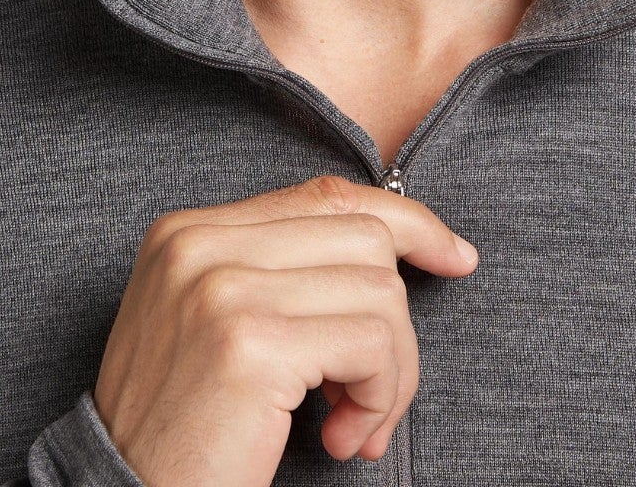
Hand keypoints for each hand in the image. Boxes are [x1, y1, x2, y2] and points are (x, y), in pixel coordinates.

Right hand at [89, 173, 479, 486]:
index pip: (324, 196)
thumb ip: (281, 275)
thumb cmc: (181, 430)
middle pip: (363, 237)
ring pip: (379, 289)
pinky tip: (342, 439)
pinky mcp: (252, 342)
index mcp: (190, 230)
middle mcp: (201, 243)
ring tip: (351, 426)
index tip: (454, 254)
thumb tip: (394, 251)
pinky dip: (380, 396)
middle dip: (396, 323)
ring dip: (390, 373)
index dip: (403, 220)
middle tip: (369, 399)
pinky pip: (372, 341)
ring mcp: (224, 287)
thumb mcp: (218, 328)